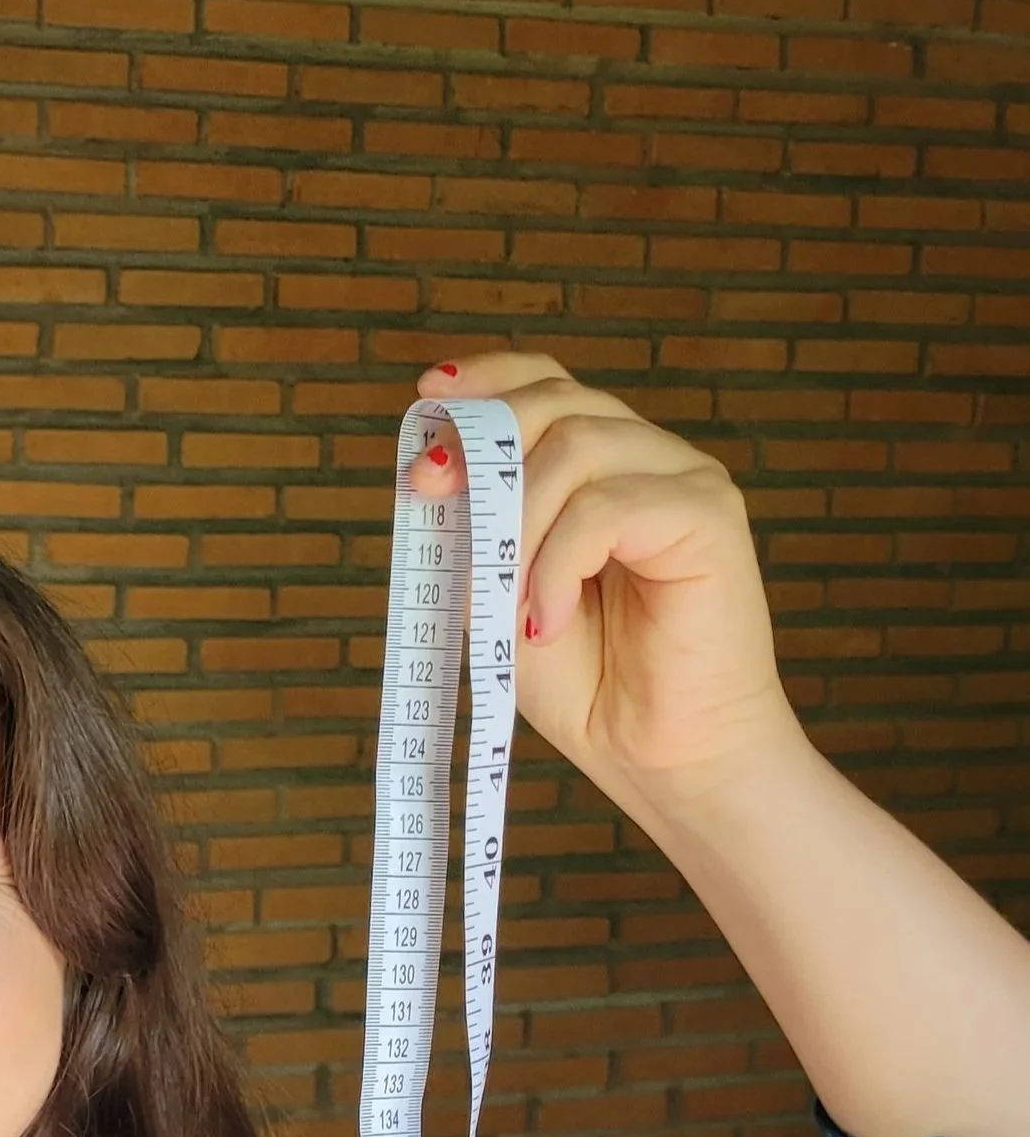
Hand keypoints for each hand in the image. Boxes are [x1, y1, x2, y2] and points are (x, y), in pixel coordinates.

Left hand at [405, 351, 806, 812]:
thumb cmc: (590, 687)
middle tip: (431, 493)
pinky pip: (607, 506)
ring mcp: (684, 480)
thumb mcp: (502, 602)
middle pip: (557, 401)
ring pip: (577, 446)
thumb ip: (478, 540)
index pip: (550, 386)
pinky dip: (557, 564)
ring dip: (518, 526)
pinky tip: (547, 623)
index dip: (490, 379)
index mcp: (602, 471)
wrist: (662, 758)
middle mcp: (648, 460)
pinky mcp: (708, 514)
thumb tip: (432, 476)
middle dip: (482, 444)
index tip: (428, 398)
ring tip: (510, 610)